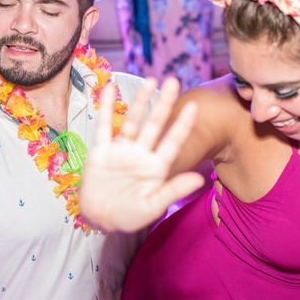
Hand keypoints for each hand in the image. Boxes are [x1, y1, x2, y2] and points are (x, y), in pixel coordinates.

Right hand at [80, 77, 204, 231]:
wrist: (100, 220)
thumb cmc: (129, 216)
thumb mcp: (152, 207)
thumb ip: (173, 191)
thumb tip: (199, 179)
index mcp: (156, 167)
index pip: (173, 141)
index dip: (182, 125)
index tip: (194, 107)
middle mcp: (141, 154)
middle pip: (155, 124)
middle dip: (164, 103)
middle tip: (174, 80)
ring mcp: (121, 150)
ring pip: (133, 121)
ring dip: (141, 101)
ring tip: (150, 80)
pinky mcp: (101, 151)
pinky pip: (104, 126)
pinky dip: (105, 108)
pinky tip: (109, 89)